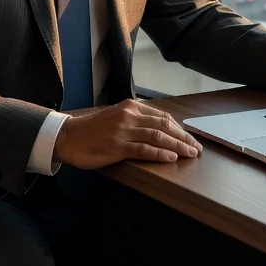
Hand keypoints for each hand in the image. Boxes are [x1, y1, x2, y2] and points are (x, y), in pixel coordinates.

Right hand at [52, 98, 202, 169]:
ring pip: (158, 137)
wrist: (69, 136)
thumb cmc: (93, 130)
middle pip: (165, 126)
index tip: (190, 138)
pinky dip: (160, 154)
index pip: (163, 117)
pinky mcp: (117, 146)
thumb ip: (135, 120)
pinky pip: (144, 150)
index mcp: (131, 107)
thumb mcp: (117, 117)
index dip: (180, 129)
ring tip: (190, 154)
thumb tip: (158, 130)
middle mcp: (129, 115)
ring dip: (178, 146)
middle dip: (184, 138)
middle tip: (197, 148)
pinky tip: (172, 158)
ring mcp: (123, 130)